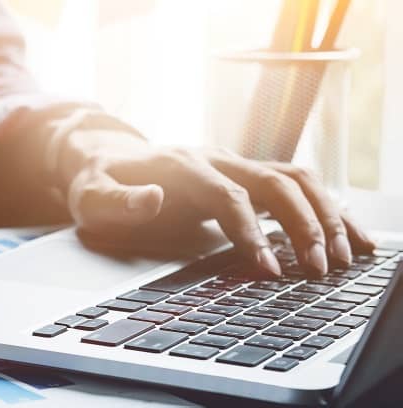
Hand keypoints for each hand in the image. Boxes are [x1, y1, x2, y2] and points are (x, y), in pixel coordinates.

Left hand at [54, 128, 376, 277]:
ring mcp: (234, 164)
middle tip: (318, 269)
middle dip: (303, 225)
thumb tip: (152, 200)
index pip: (227, 196)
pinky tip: (348, 235)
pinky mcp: (246, 175)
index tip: (268, 269)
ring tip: (342, 257)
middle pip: (275, 183)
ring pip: (295, 179)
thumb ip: (118, 201)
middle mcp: (215, 159)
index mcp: (181, 166)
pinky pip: (296, 184)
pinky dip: (327, 206)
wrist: (106, 156)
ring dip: (325, 214)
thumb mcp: (90, 195)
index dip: (251, 231)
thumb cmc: (98, 182)